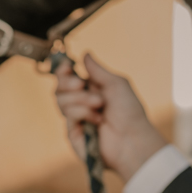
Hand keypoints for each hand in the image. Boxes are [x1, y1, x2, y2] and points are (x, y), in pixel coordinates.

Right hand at [53, 53, 169, 182]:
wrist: (133, 139)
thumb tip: (85, 53)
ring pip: (61, 100)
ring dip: (81, 99)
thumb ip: (98, 70)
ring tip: (99, 104)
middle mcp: (81, 103)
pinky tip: (98, 119)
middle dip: (67, 82)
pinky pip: (69, 115)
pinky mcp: (73, 133)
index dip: (63, 70)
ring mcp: (76, 119)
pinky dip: (83, 112)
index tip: (68, 66)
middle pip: (58, 87)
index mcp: (91, 90)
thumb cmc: (130, 112)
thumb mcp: (116, 84)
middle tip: (81, 85)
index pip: (67, 77)